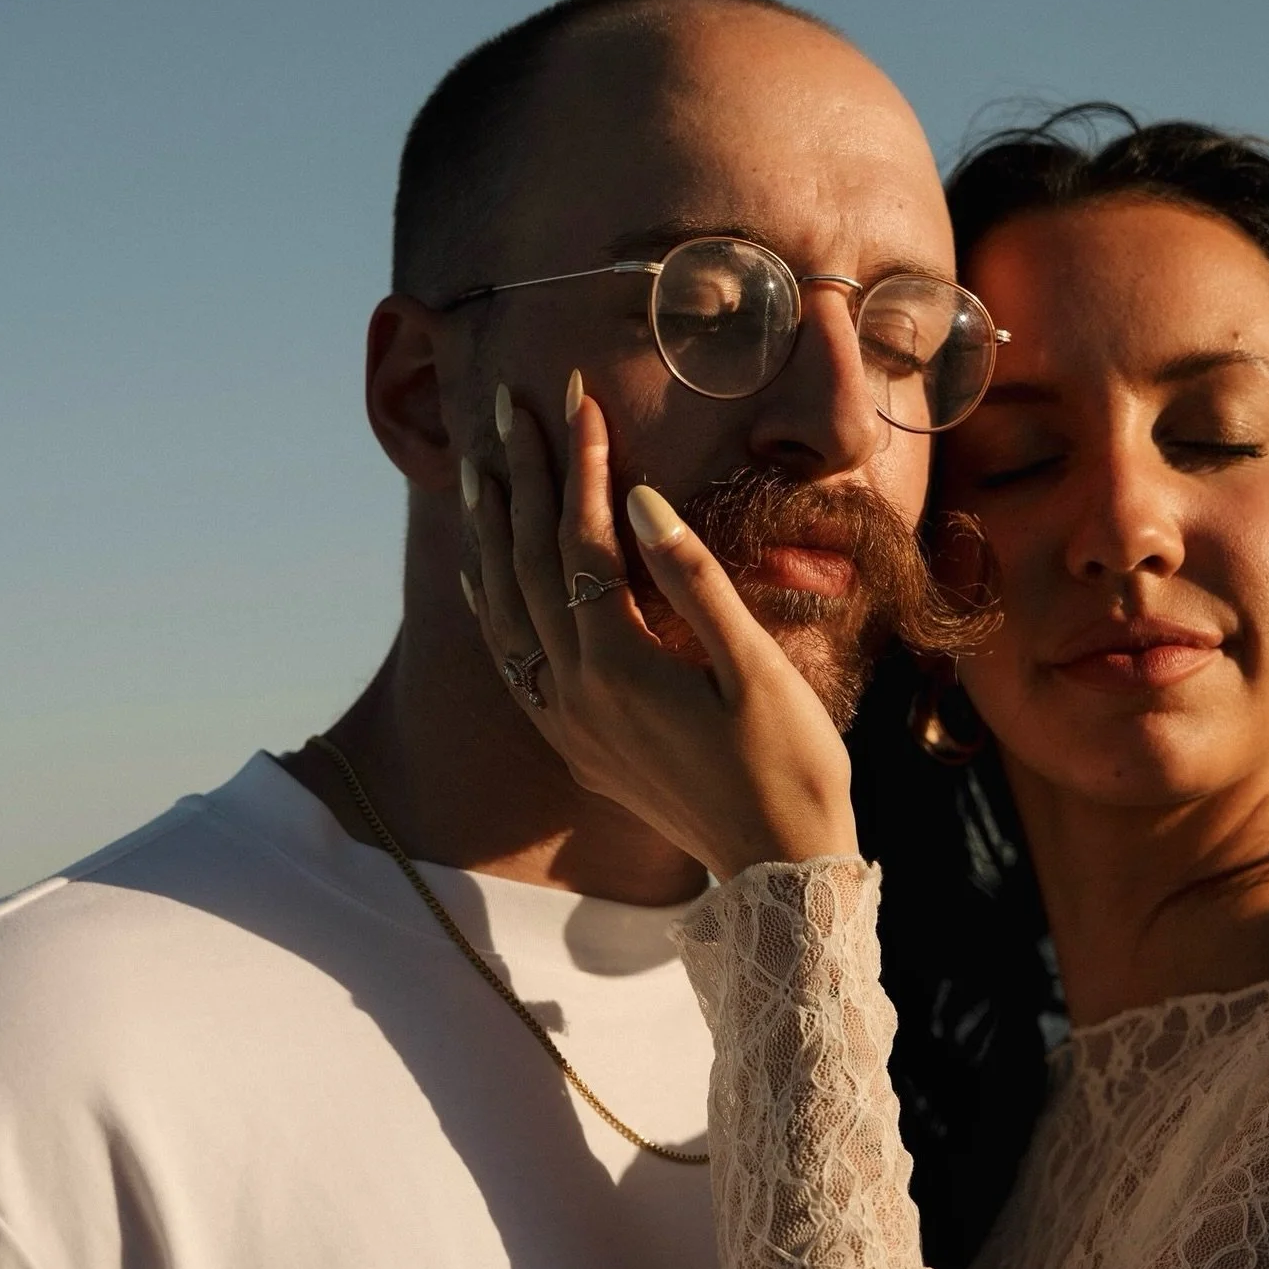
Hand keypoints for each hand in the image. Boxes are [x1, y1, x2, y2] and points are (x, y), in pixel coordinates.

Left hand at [460, 372, 858, 881]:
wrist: (778, 873)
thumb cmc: (789, 766)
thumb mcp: (757, 670)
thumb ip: (694, 580)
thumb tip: (641, 500)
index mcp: (618, 665)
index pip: (584, 537)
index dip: (581, 461)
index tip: (578, 394)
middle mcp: (572, 690)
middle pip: (529, 560)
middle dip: (520, 476)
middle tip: (508, 405)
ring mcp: (564, 720)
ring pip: (505, 605)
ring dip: (491, 531)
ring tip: (479, 467)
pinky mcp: (572, 742)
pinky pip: (507, 656)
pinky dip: (489, 602)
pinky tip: (481, 574)